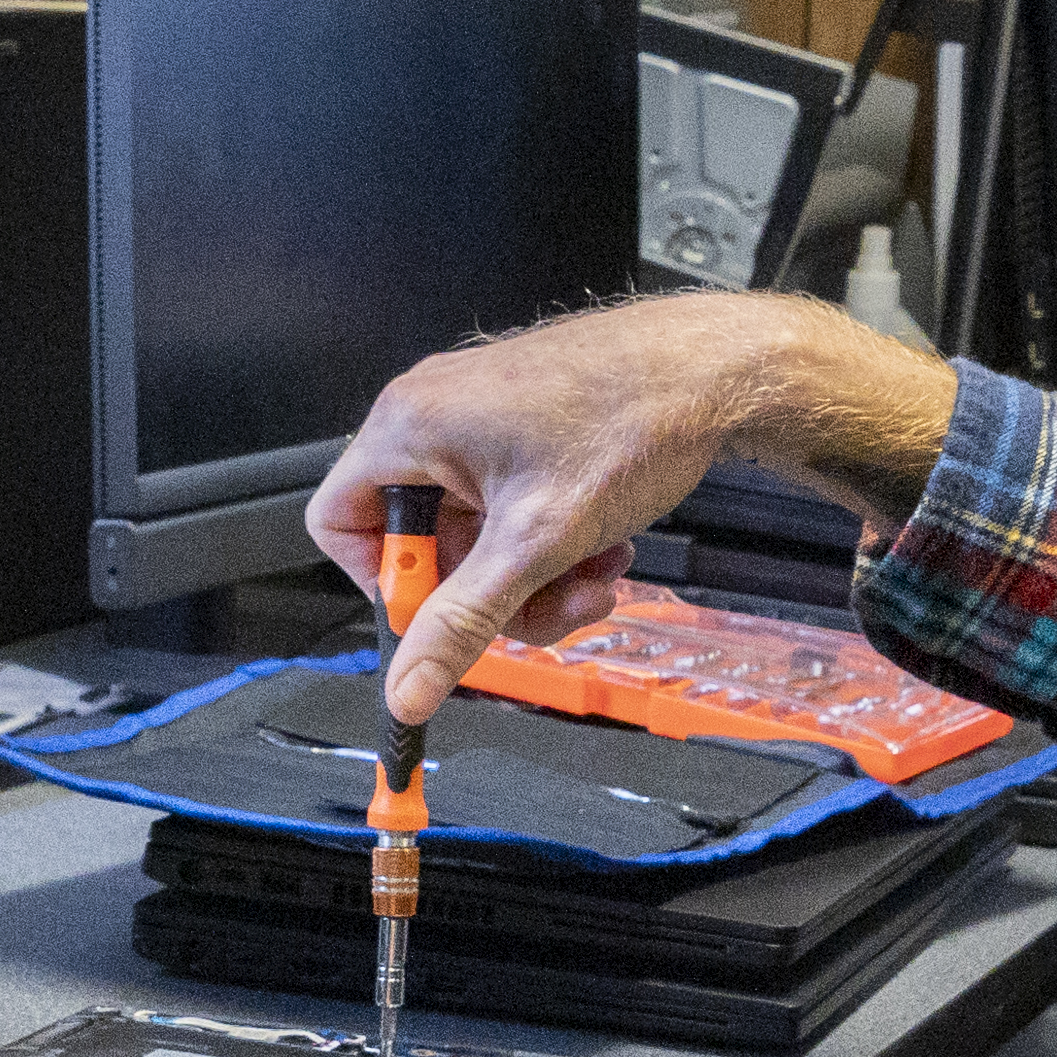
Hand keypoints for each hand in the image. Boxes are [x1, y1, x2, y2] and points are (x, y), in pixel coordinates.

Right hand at [305, 292, 960, 726]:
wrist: (716, 370)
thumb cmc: (629, 417)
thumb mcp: (534, 545)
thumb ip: (463, 623)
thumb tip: (408, 686)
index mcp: (410, 426)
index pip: (340, 523)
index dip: (384, 585)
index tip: (438, 617)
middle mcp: (436, 416)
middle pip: (424, 544)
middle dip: (488, 594)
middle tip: (541, 609)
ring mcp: (484, 422)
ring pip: (480, 538)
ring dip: (535, 578)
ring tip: (592, 578)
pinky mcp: (527, 432)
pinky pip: (514, 512)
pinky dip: (556, 545)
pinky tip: (604, 549)